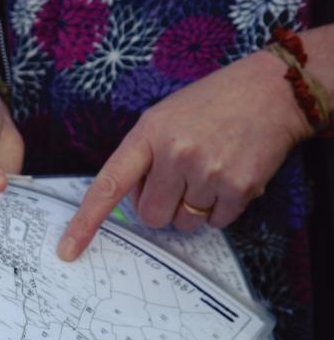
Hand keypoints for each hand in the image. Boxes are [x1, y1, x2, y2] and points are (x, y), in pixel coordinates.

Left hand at [57, 49, 313, 260]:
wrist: (272, 90)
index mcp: (148, 135)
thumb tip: (131, 203)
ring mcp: (208, 170)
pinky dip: (221, 208)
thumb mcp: (162, 118)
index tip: (68, 249)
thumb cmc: (211, 105)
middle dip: (161, 207)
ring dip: (193, 207)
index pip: (108, 185)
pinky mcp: (239, 186)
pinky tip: (230, 175)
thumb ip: (141, 158)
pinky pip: (216, 222)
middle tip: (180, 180)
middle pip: (150, 216)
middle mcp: (175, 153)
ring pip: (184, 222)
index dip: (85, 222)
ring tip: (209, 170)